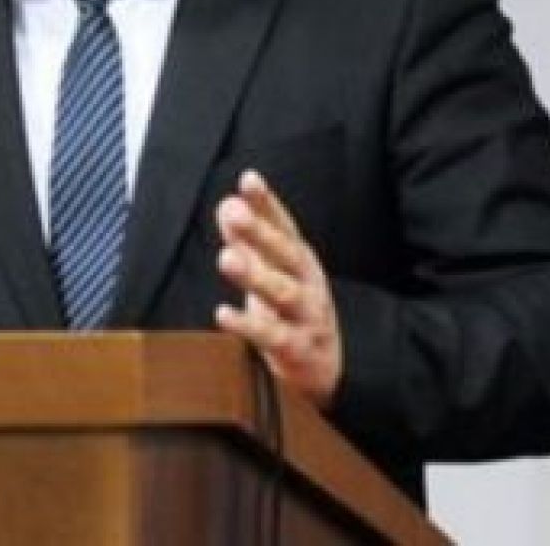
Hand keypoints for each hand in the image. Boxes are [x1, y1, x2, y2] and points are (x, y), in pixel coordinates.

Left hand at [214, 170, 342, 406]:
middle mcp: (308, 284)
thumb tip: (228, 205)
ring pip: (283, 293)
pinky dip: (248, 325)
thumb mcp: (273, 272)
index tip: (249, 180)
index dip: (267, 203)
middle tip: (234, 211)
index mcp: (300, 261)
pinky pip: (272, 337)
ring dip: (256, 275)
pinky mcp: (298, 350)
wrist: (326, 369)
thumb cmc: (291, 313)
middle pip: (286, 254)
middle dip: (261, 231)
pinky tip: (223, 314)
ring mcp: (307, 317)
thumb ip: (249, 240)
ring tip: (227, 258)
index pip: (284, 226)